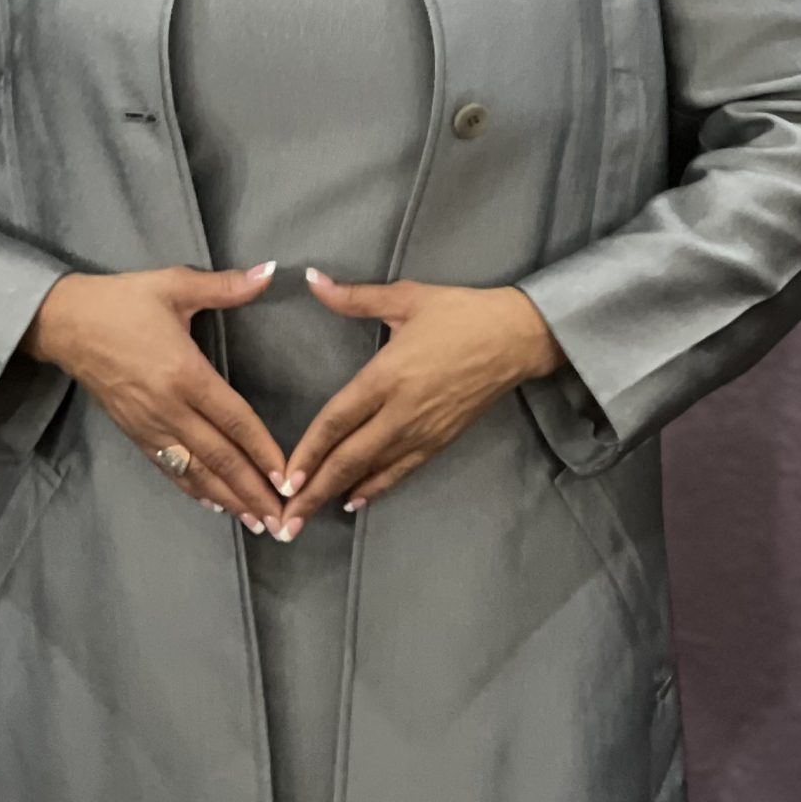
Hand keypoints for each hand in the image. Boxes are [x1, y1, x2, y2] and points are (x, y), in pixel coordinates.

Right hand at [20, 264, 289, 529]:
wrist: (65, 323)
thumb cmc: (123, 301)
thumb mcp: (174, 285)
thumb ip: (226, 286)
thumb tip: (270, 272)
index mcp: (184, 373)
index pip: (234, 420)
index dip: (262, 451)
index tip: (286, 477)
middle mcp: (169, 408)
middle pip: (218, 458)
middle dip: (252, 490)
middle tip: (282, 520)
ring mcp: (149, 425)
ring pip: (195, 471)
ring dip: (228, 499)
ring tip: (256, 522)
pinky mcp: (133, 433)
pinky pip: (169, 468)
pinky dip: (194, 490)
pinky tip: (214, 504)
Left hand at [269, 272, 564, 537]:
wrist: (516, 338)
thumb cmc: (459, 313)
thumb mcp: (405, 297)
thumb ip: (353, 297)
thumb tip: (310, 280)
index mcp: (387, 376)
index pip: (337, 421)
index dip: (308, 453)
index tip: (284, 479)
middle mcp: (401, 412)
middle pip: (349, 458)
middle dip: (314, 491)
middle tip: (286, 521)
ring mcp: (422, 432)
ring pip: (372, 471)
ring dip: (337, 494)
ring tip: (309, 517)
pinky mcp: (440, 441)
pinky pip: (401, 472)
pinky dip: (375, 488)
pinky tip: (353, 500)